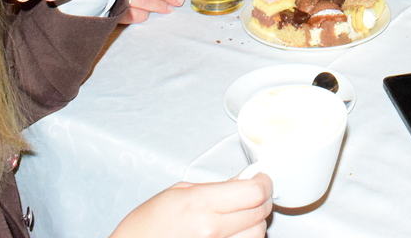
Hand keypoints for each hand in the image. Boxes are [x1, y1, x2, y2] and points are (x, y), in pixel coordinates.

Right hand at [110, 175, 270, 237]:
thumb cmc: (147, 226)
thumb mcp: (178, 193)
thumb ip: (215, 186)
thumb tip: (245, 179)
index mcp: (199, 205)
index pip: (253, 192)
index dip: (263, 182)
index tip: (261, 178)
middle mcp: (210, 230)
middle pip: (260, 213)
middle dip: (261, 199)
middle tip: (254, 194)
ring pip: (258, 234)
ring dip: (255, 222)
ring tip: (242, 215)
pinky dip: (245, 237)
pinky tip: (235, 231)